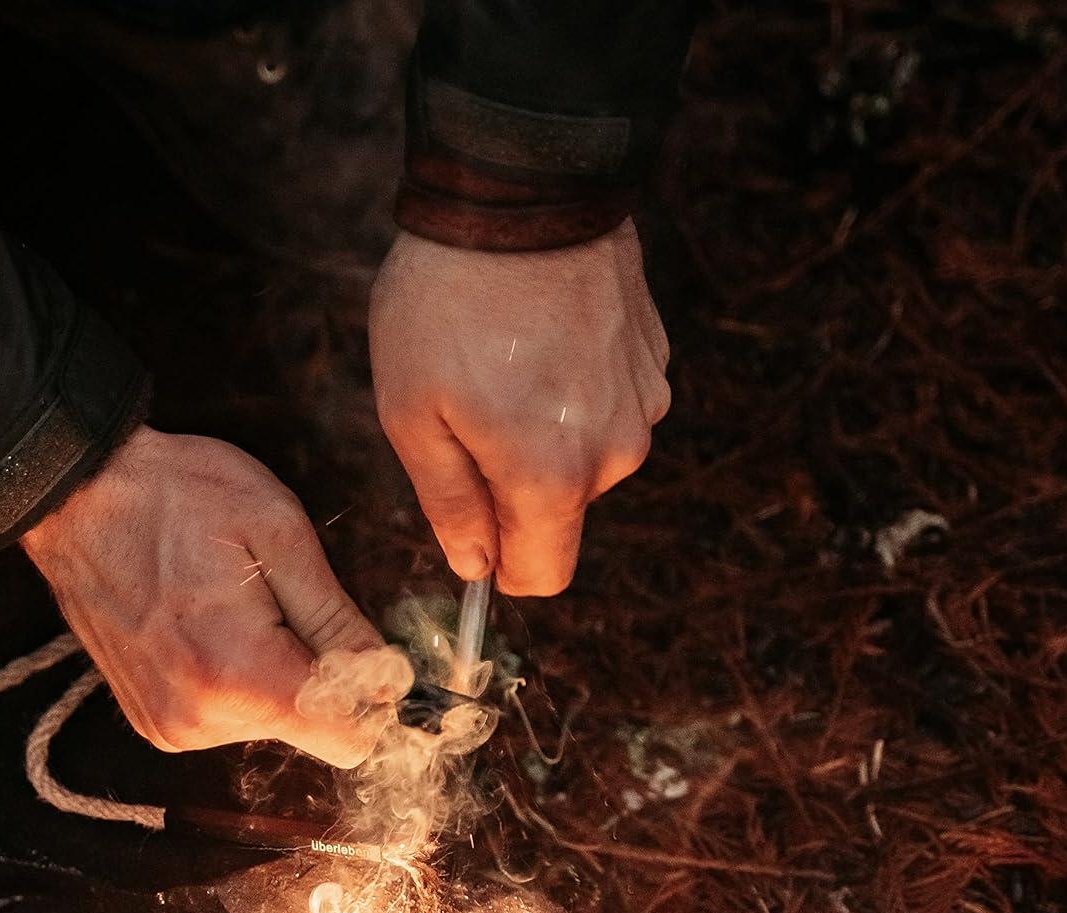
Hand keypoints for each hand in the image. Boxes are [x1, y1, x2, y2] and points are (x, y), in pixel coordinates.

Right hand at [22, 426, 385, 766]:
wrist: (78, 494)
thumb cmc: (177, 497)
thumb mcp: (279, 535)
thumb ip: (337, 619)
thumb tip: (387, 678)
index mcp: (240, 675)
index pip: (349, 738)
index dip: (373, 695)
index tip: (364, 648)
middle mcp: (202, 719)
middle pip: (311, 732)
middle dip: (318, 676)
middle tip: (283, 605)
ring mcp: (171, 727)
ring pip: (272, 725)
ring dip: (275, 676)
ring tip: (236, 608)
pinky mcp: (154, 722)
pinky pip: (229, 721)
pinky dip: (238, 681)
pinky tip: (212, 626)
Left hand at [369, 218, 669, 595]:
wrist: (521, 182)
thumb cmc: (447, 300)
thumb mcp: (411, 413)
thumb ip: (448, 505)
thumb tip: (475, 565)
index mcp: (553, 478)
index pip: (543, 575)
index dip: (501, 566)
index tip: (471, 531)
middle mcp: (616, 453)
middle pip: (560, 514)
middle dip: (513, 486)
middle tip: (468, 411)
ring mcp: (645, 402)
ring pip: (586, 459)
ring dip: (544, 434)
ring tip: (505, 362)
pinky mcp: (654, 358)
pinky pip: (607, 407)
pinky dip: (573, 390)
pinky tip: (541, 337)